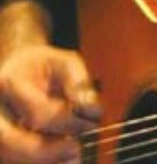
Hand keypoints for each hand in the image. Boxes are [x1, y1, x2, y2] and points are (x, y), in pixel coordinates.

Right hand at [0, 44, 100, 163]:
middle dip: (48, 152)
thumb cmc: (43, 65)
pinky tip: (59, 160)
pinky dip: (35, 163)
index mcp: (8, 83)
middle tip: (77, 149)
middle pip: (11, 143)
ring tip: (72, 157)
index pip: (38, 113)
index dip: (67, 123)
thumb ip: (78, 82)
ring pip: (7, 158)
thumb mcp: (65, 61)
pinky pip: (9, 161)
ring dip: (43, 161)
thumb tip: (90, 109)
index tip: (90, 123)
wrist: (17, 67)